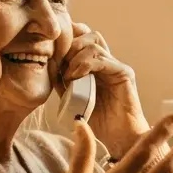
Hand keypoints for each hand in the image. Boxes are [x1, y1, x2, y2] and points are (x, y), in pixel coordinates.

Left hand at [57, 22, 148, 158]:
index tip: (53, 52)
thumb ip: (61, 81)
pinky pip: (103, 59)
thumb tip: (48, 64)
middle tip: (59, 64)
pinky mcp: (124, 73)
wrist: (117, 138)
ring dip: (75, 56)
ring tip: (68, 76)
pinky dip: (86, 64)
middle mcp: (106, 61)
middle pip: (87, 34)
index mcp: (93, 64)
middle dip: (69, 45)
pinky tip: (77, 77)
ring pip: (94, 42)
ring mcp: (115, 65)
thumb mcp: (70, 97)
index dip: (67, 37)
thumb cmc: (95, 120)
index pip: (81, 36)